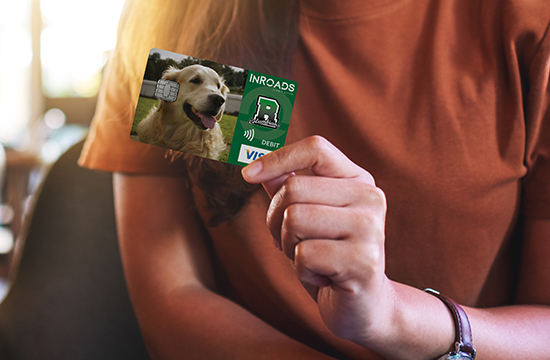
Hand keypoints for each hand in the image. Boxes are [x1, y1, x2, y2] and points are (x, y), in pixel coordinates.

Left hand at [242, 136, 394, 344]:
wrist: (365, 306)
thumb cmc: (330, 257)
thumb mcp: (308, 218)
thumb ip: (287, 189)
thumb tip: (256, 168)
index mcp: (358, 180)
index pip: (316, 149)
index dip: (277, 158)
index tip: (247, 175)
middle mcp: (370, 197)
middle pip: (293, 189)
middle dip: (275, 220)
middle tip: (290, 242)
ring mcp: (370, 228)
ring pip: (294, 219)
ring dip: (289, 246)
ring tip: (310, 259)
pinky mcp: (363, 261)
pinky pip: (304, 255)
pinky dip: (302, 271)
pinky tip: (323, 277)